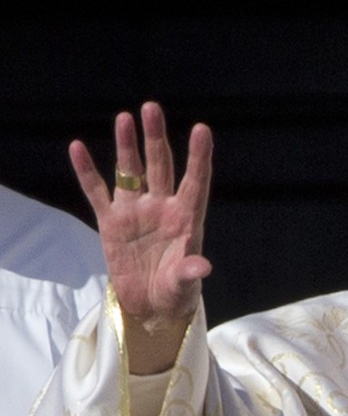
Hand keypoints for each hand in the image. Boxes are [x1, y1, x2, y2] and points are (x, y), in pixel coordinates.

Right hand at [72, 101, 212, 371]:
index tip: (202, 129)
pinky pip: (97, 192)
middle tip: (152, 108)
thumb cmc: (176, 294)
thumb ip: (190, 272)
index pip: (195, 181)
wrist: (150, 307)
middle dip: (156, 138)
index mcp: (187, 218)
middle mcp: (162, 208)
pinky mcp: (111, 223)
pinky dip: (87, 172)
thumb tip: (202, 266)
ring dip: (127, 146)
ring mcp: (136, 212)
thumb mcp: (184, 286)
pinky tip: (77, 147)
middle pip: (160, 166)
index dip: (199, 157)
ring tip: (125, 118)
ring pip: (130, 172)